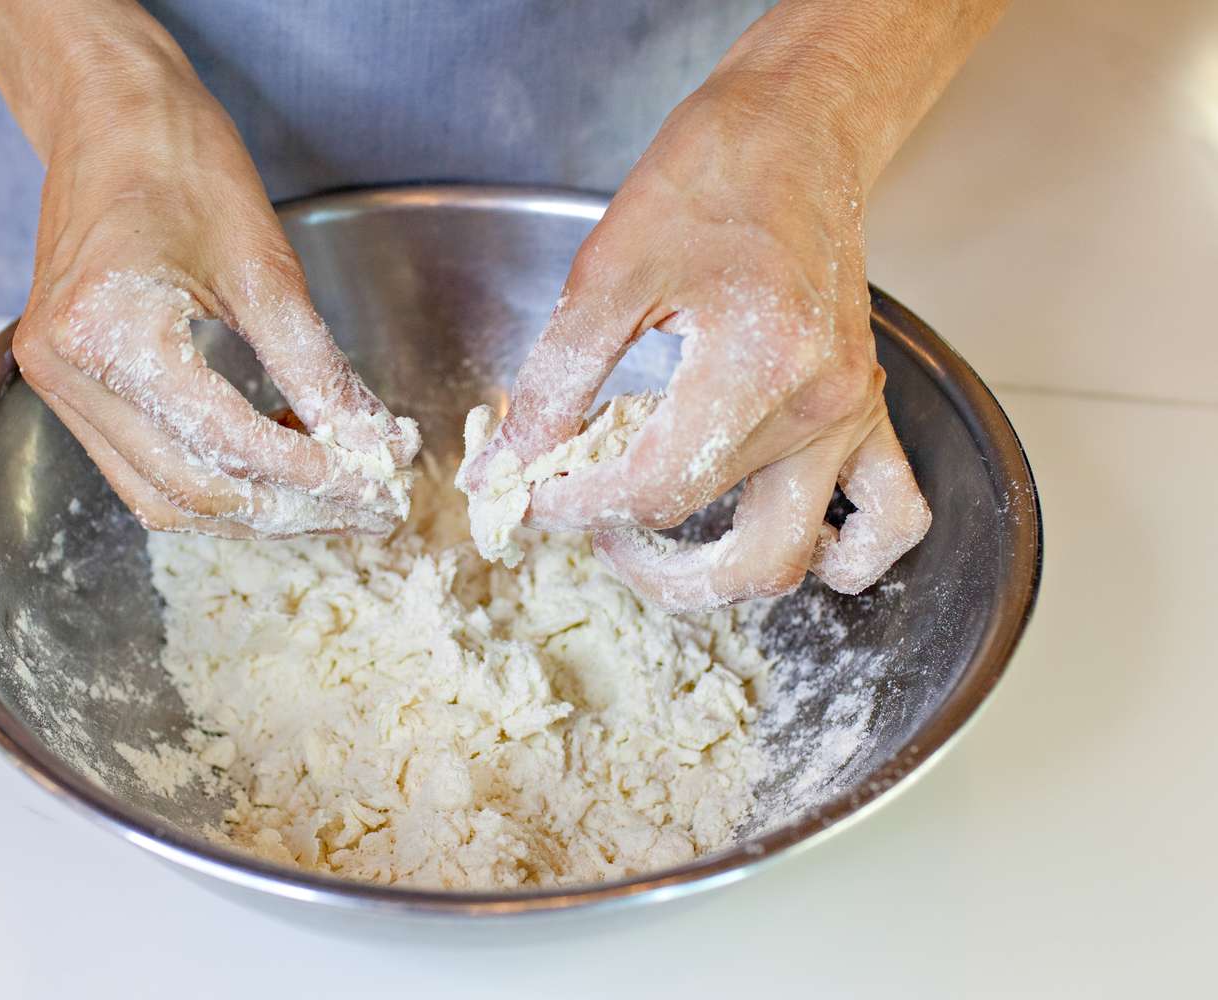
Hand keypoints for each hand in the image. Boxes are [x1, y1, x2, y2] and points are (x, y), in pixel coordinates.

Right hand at [0, 1, 418, 537]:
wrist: (107, 112)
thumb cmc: (179, 162)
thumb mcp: (266, 268)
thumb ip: (318, 369)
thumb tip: (375, 446)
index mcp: (108, 332)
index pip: (227, 443)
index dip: (313, 477)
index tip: (378, 489)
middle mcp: (65, 372)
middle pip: (192, 489)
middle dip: (290, 510)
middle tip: (368, 509)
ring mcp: (55, 384)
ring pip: (162, 496)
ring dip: (251, 509)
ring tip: (330, 492)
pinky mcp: (68, 385)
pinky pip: (142, 468)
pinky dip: (212, 478)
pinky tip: (275, 462)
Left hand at [462, 81, 928, 610]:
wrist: (792, 131)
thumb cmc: (705, 180)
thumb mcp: (605, 271)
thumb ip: (554, 382)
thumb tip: (504, 466)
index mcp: (759, 366)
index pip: (655, 492)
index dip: (574, 505)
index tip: (527, 488)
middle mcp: (823, 405)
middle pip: (726, 543)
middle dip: (638, 556)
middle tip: (581, 518)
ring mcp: (855, 414)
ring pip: (793, 554)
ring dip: (715, 573)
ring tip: (648, 532)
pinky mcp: (867, 408)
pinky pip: (889, 518)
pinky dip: (839, 553)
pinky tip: (770, 529)